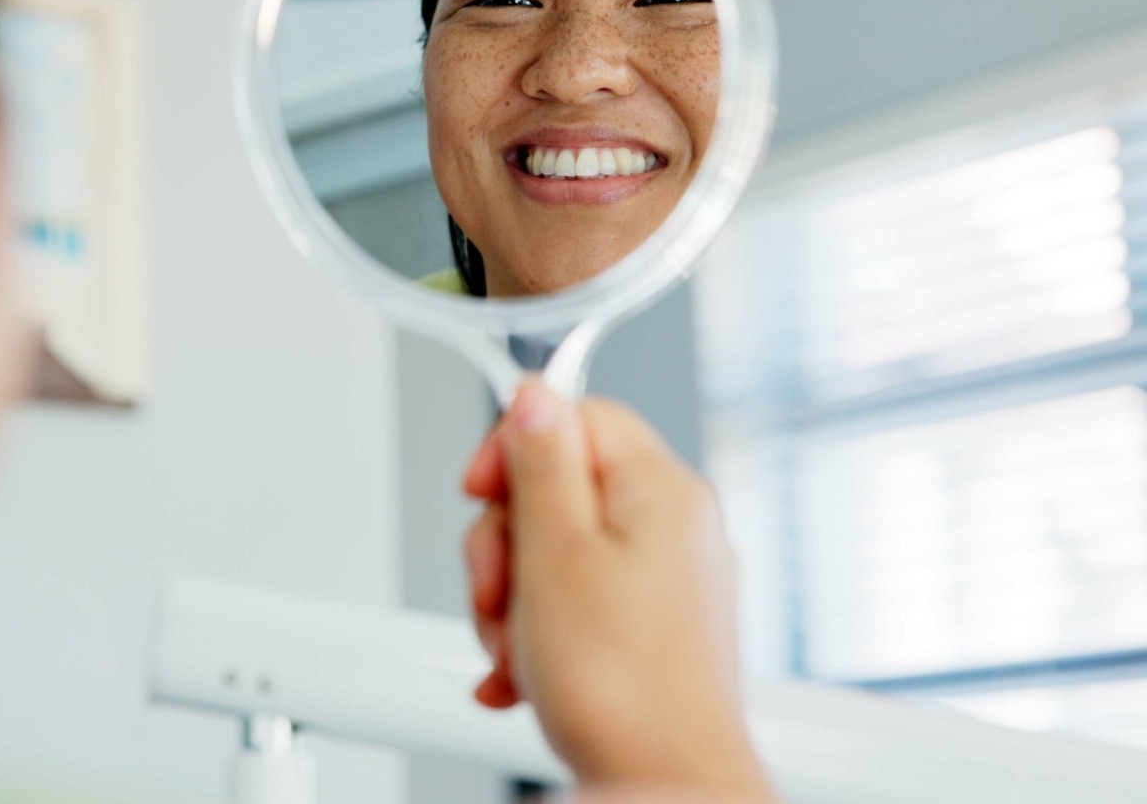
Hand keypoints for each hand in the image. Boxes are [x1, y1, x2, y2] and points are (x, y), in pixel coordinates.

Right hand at [462, 381, 769, 800]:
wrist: (666, 785)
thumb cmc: (620, 686)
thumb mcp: (554, 552)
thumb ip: (541, 462)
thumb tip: (536, 391)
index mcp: (661, 490)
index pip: (576, 415)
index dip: (513, 449)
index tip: (479, 495)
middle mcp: (676, 527)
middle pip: (556, 488)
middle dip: (504, 546)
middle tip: (499, 596)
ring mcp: (667, 581)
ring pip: (555, 552)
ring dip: (514, 602)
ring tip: (515, 651)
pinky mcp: (652, 630)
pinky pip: (576, 603)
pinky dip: (538, 635)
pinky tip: (521, 677)